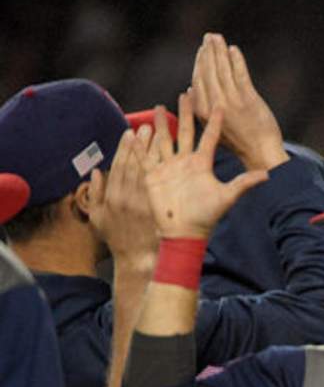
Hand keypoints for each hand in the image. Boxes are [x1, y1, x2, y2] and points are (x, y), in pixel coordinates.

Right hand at [88, 127, 157, 269]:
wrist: (138, 260)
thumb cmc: (118, 239)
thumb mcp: (98, 217)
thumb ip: (95, 194)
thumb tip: (94, 172)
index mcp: (113, 196)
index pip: (119, 166)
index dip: (124, 148)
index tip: (129, 132)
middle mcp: (128, 196)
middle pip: (135, 163)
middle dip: (140, 144)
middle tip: (147, 126)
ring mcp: (144, 201)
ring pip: (147, 170)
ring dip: (152, 150)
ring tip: (158, 132)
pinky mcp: (157, 207)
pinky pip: (159, 183)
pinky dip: (161, 168)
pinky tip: (166, 153)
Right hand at [142, 92, 268, 239]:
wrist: (184, 232)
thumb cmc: (207, 216)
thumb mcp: (227, 197)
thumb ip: (244, 183)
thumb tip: (268, 175)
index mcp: (202, 164)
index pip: (209, 137)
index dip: (213, 121)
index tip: (217, 103)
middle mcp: (185, 162)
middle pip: (184, 131)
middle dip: (185, 113)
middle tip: (187, 93)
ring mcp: (168, 167)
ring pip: (163, 139)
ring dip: (159, 123)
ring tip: (158, 105)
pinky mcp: (153, 176)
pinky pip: (144, 157)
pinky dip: (138, 145)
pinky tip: (134, 131)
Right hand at [190, 33, 287, 170]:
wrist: (260, 153)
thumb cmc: (237, 141)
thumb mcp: (212, 127)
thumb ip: (200, 108)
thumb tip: (189, 88)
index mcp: (203, 111)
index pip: (198, 80)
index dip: (200, 63)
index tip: (202, 51)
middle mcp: (215, 104)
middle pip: (208, 71)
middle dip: (208, 52)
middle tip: (209, 38)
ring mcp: (232, 100)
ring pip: (223, 69)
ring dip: (220, 51)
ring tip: (217, 38)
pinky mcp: (249, 99)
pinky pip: (240, 73)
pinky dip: (236, 60)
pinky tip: (234, 50)